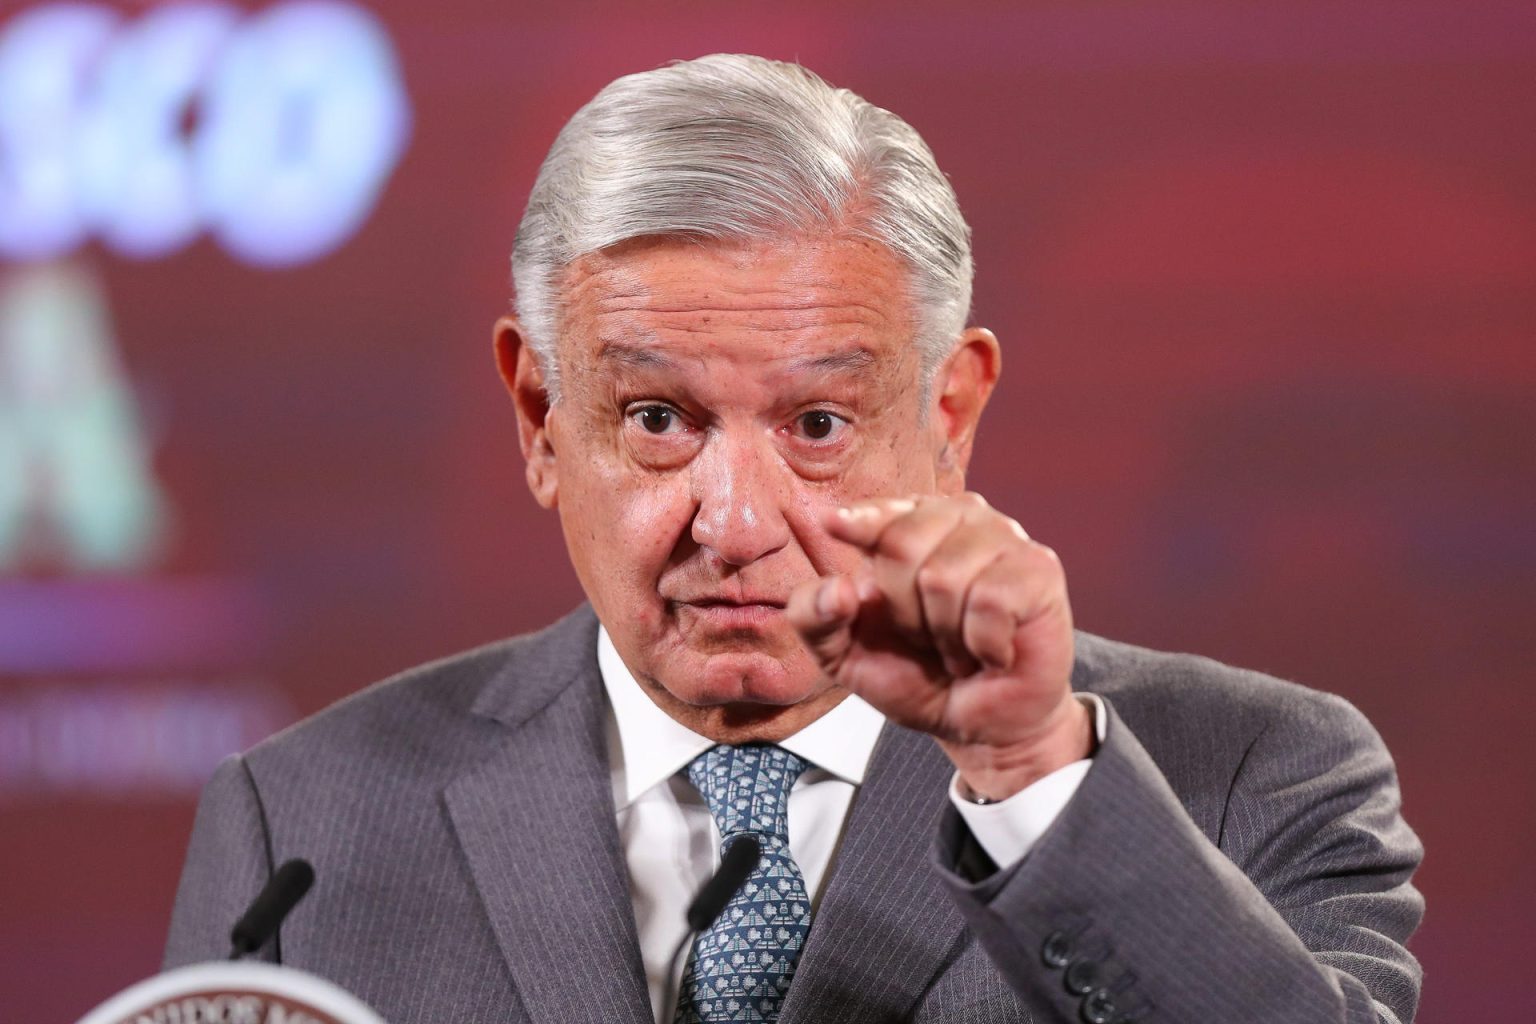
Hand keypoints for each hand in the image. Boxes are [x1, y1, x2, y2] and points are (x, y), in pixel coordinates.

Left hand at [786, 493, 1091, 799]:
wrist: (978, 724)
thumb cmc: (917, 675)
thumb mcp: (844, 654)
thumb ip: (814, 617)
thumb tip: (838, 588)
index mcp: (910, 525)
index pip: (878, 514)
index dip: (858, 522)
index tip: (832, 525)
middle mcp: (959, 518)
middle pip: (904, 546)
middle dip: (905, 612)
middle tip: (927, 638)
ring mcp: (1004, 538)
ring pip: (945, 576)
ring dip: (945, 633)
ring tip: (960, 645)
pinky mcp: (1040, 569)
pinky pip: (990, 599)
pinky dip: (982, 642)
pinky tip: (992, 650)